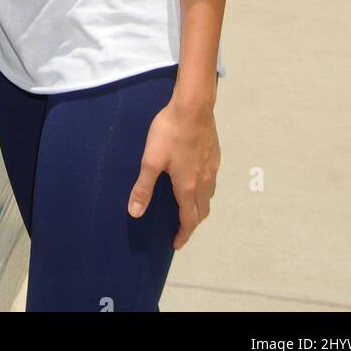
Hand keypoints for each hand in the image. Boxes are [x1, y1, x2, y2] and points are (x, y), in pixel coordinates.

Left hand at [128, 99, 219, 249]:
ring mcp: (212, 167)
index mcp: (188, 186)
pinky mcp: (215, 154)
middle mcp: (204, 180)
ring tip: (188, 206)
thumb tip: (135, 213)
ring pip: (209, 195)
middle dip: (192, 223)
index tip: (176, 244)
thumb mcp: (151, 160)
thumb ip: (144, 187)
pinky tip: (196, 178)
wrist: (194, 106)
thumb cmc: (170, 132)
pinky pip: (211, 179)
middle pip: (202, 211)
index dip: (183, 234)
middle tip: (182, 229)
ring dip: (199, 206)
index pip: (189, 219)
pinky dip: (204, 189)